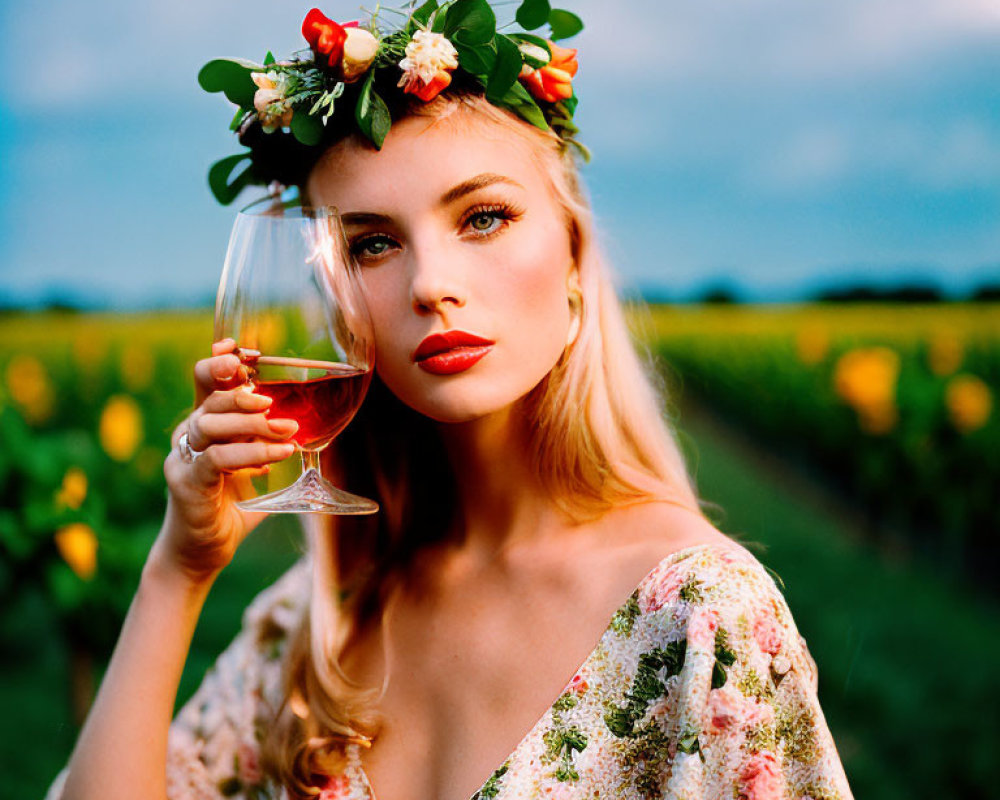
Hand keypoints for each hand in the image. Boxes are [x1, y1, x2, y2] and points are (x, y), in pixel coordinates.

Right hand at [156, 339, 297, 583]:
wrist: (201, 553)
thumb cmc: (229, 508)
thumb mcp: (255, 470)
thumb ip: (273, 447)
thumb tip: (316, 431)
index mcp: (203, 425)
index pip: (205, 381)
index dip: (219, 361)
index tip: (244, 350)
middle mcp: (188, 436)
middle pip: (210, 398)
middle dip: (244, 393)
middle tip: (274, 402)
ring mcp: (183, 459)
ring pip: (211, 424)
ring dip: (253, 425)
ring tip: (288, 431)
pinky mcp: (186, 484)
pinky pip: (217, 459)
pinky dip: (251, 454)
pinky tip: (278, 456)